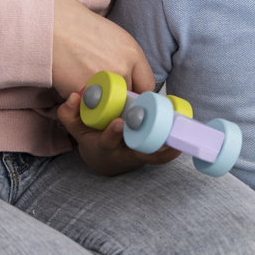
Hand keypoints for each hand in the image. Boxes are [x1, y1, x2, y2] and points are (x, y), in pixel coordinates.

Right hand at [51, 0, 155, 100]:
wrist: (52, 25)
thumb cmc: (81, 29)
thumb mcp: (117, 39)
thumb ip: (129, 61)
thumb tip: (134, 83)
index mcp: (133, 54)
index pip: (148, 86)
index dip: (138, 93)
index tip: (130, 95)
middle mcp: (122, 69)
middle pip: (129, 99)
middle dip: (120, 99)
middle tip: (106, 93)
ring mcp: (103, 83)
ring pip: (110, 106)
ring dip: (103, 104)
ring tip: (91, 91)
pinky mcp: (83, 93)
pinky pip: (90, 108)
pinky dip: (85, 105)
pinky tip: (77, 90)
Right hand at [56, 91, 180, 176]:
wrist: (104, 158)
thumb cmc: (92, 137)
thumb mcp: (77, 127)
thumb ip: (71, 113)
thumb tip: (73, 97)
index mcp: (105, 146)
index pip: (108, 142)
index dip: (113, 134)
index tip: (118, 123)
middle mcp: (124, 153)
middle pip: (139, 152)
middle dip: (149, 144)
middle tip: (161, 131)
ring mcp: (140, 155)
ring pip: (156, 157)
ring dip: (168, 148)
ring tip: (179, 134)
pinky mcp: (152, 155)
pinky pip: (165, 155)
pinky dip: (174, 148)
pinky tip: (184, 134)